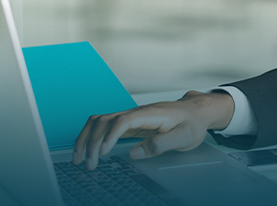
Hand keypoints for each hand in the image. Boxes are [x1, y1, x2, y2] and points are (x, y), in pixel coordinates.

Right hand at [72, 90, 234, 169]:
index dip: (110, 136)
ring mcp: (132, 116)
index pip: (123, 121)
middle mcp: (137, 112)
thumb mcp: (184, 137)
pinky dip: (92, 136)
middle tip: (89, 164)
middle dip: (92, 142)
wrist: (197, 111)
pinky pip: (105, 126)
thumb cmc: (193, 123)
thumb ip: (161, 144)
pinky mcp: (130, 122)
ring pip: (100, 121)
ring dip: (86, 138)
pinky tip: (87, 149)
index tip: (103, 153)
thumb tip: (135, 152)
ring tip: (79, 159)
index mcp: (151, 114)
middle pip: (105, 121)